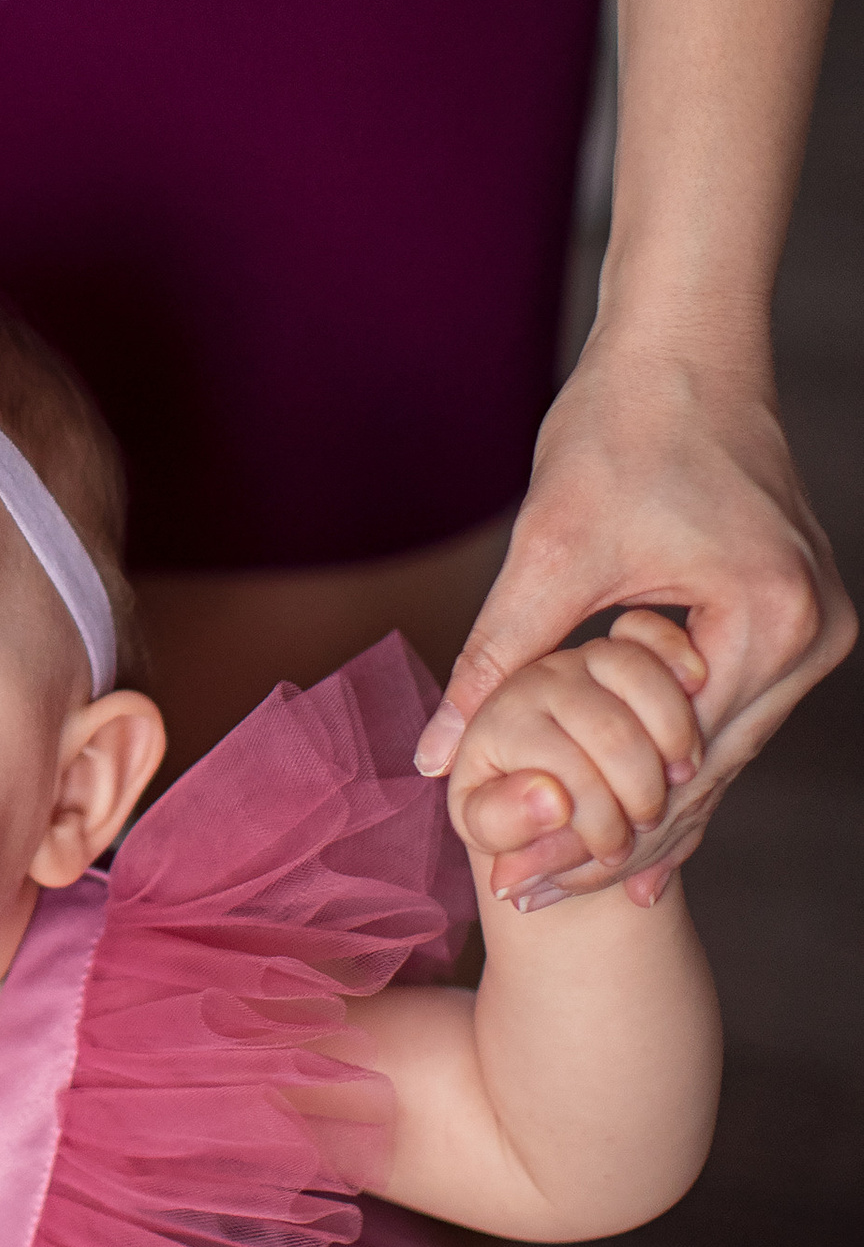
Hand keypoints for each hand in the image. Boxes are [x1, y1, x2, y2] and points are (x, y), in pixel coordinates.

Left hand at [418, 325, 853, 899]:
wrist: (685, 346)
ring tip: (569, 878)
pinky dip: (672, 755)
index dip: (590, 826)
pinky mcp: (793, 615)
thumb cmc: (620, 426)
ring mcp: (814, 629)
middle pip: (704, 775)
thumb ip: (499, 658)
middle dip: (617, 837)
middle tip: (532, 899)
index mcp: (768, 622)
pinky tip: (623, 812)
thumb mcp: (550, 550)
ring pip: (720, 753)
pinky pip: (727, 711)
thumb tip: (432, 755)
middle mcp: (814, 637)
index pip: (670, 764)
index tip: (520, 876)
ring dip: (647, 806)